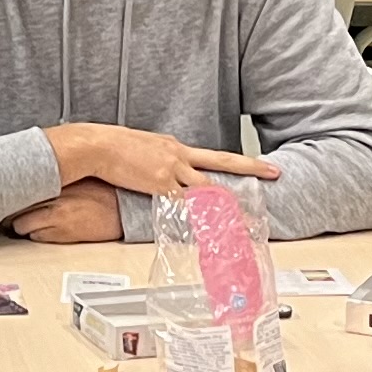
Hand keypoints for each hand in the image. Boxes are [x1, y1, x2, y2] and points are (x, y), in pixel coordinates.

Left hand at [9, 183, 123, 242]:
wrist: (125, 208)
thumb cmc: (105, 192)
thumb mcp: (76, 177)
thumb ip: (54, 179)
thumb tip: (31, 181)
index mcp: (56, 178)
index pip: (20, 185)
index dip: (11, 193)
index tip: (5, 195)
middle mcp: (52, 194)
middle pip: (15, 206)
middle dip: (12, 211)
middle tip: (13, 212)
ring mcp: (55, 215)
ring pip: (21, 225)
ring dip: (22, 225)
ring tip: (31, 223)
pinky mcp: (61, 233)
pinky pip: (35, 237)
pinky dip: (36, 235)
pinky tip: (45, 231)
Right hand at [49, 123, 283, 200]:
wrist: (98, 145)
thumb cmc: (112, 146)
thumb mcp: (143, 147)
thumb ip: (157, 158)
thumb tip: (159, 168)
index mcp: (175, 147)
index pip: (210, 157)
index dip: (234, 163)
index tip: (252, 167)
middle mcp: (179, 155)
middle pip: (222, 161)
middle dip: (250, 167)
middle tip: (274, 172)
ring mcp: (172, 170)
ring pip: (207, 187)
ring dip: (227, 202)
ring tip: (246, 215)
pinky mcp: (160, 185)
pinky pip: (183, 204)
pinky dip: (197, 216)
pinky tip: (209, 226)